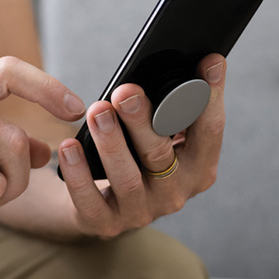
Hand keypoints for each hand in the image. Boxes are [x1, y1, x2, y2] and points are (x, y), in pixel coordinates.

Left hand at [56, 54, 225, 239]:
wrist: (102, 201)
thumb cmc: (137, 151)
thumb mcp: (160, 130)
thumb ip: (172, 103)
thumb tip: (193, 55)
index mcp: (198, 166)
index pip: (209, 131)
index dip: (210, 96)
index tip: (208, 60)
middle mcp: (175, 193)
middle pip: (162, 155)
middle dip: (143, 121)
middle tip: (125, 91)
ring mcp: (142, 212)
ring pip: (127, 178)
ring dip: (111, 143)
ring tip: (96, 112)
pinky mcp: (106, 223)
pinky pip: (91, 201)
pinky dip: (79, 174)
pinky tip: (68, 147)